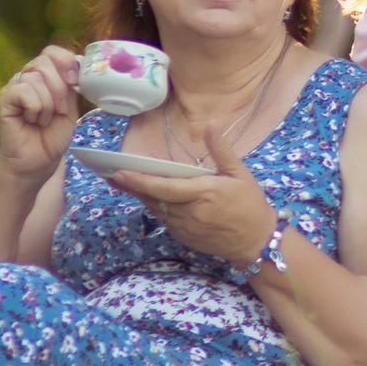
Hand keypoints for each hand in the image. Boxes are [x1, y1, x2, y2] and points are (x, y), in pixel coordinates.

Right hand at [0, 44, 84, 183]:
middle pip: (44, 62)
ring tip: (42, 120)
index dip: (66, 62)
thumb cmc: (52, 138)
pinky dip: (35, 107)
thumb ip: (70, 86)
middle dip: (59, 88)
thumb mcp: (69, 109)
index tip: (75, 82)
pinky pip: (24, 90)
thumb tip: (77, 64)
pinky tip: (31, 120)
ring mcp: (13, 88)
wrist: (36, 164)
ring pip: (35, 78)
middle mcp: (26, 79)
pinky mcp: (4, 100)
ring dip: (47, 104)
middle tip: (58, 111)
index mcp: (43, 78)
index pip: (51, 52)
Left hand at [111, 123, 280, 266]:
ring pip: (155, 209)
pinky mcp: (184, 236)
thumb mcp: (240, 174)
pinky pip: (163, 219)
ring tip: (123, 181)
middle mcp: (190, 212)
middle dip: (130, 186)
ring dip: (140, 196)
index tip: (119, 172)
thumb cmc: (250, 204)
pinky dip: (154, 206)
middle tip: (110, 174)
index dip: (139, 180)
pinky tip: (149, 196)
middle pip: (152, 199)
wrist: (256, 241)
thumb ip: (221, 150)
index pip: (163, 187)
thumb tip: (211, 124)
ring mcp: (185, 227)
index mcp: (203, 193)